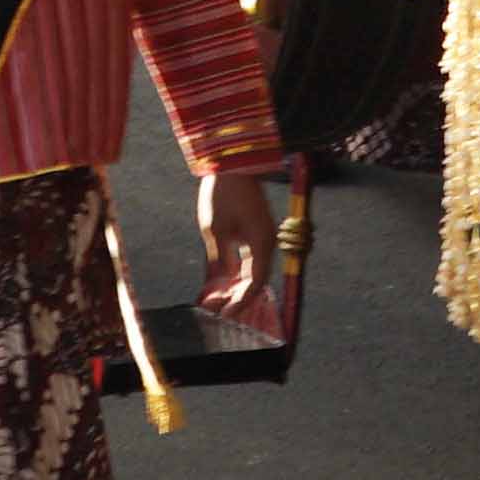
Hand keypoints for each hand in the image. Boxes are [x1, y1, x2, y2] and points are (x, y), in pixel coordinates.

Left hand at [198, 171, 280, 316]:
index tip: (226, 315)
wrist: (231, 164)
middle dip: (237, 297)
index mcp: (261, 242)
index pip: (256, 281)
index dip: (242, 301)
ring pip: (251, 270)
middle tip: (217, 312)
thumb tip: (220, 282)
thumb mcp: (214, 229)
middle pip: (255, 279)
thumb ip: (219, 258)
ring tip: (215, 300)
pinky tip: (219, 281)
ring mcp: (260, 236)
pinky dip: (234, 272)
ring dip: (234, 286)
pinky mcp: (252, 231)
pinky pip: (246, 259)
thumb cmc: (223, 194)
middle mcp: (265, 242)